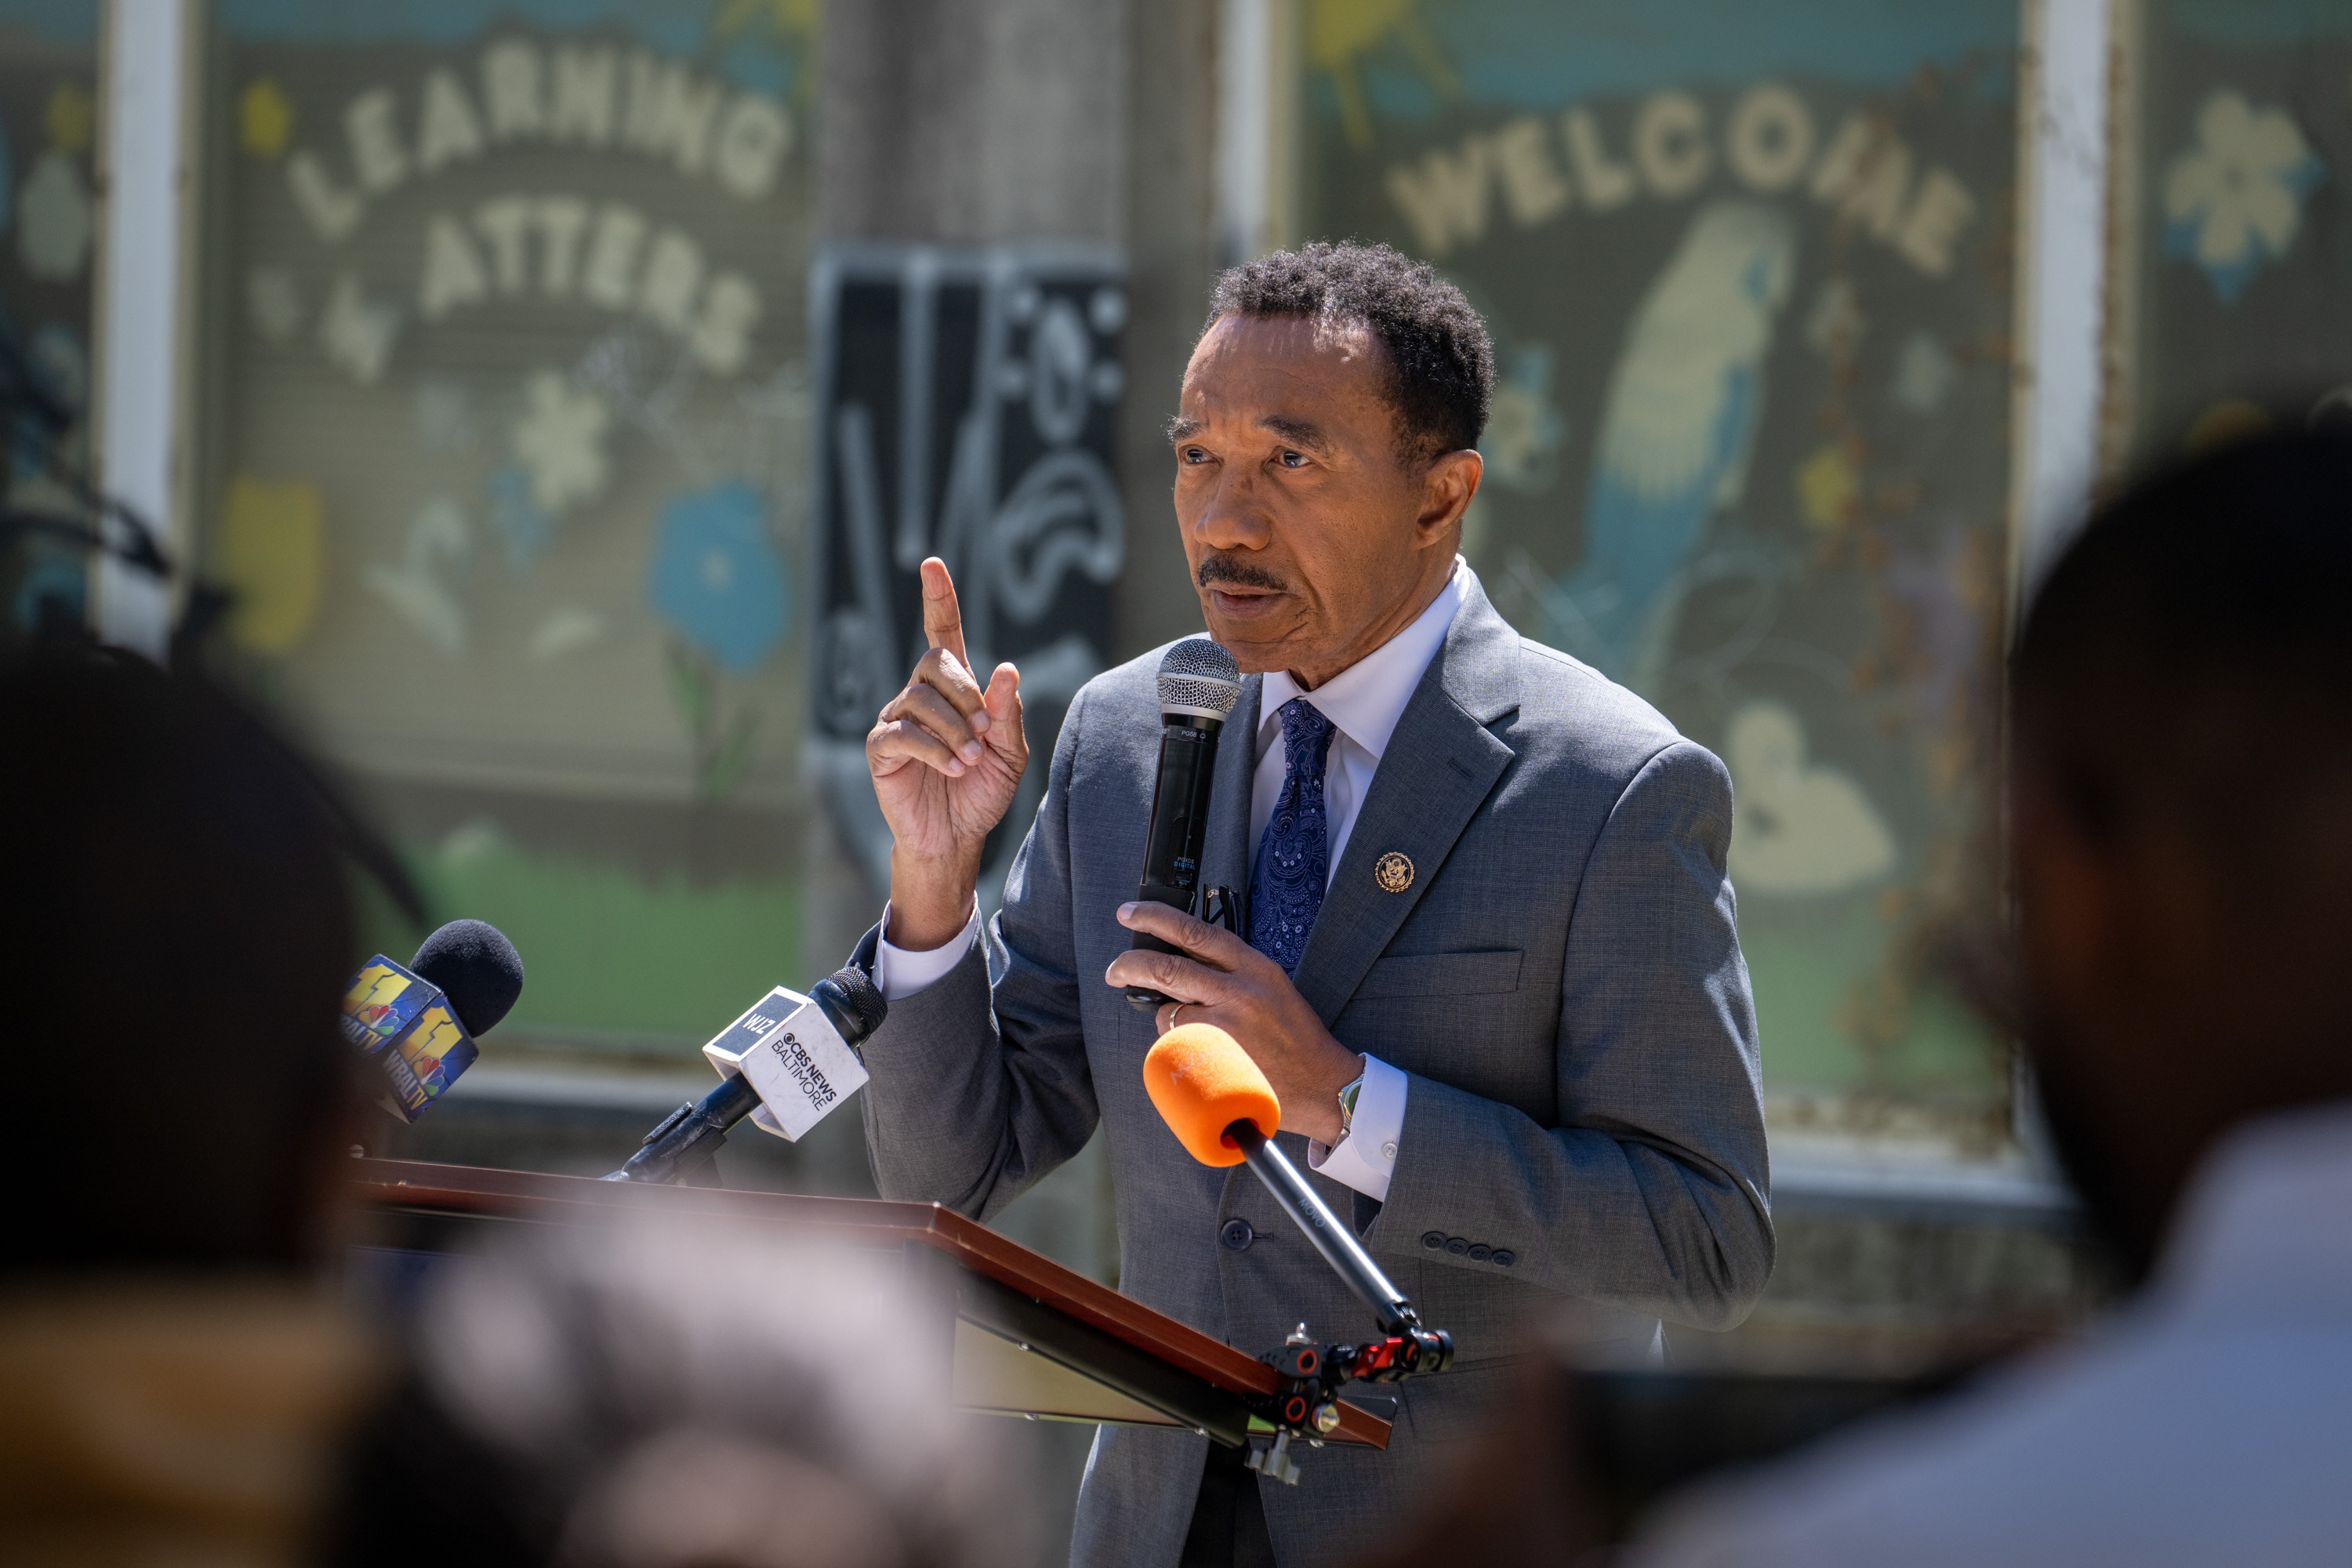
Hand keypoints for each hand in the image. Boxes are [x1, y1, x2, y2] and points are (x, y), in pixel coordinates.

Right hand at [867, 558, 1026, 949]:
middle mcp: (920, 696)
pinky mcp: (881, 748)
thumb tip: (1007, 670)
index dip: (938, 598)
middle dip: (966, 694)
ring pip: (921, 699)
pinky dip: (936, 750)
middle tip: (984, 733)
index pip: (943, 632)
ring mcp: (896, 719)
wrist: (957, 836)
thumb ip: (1006, 713)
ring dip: (955, 731)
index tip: (932, 564)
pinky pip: (903, 733)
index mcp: (954, 689)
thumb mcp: (1009, 754)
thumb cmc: (982, 791)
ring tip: (971, 761)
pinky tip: (953, 768)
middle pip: (935, 662)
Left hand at [1106, 902, 1362, 1144]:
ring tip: (1191, 1037)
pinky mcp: (1217, 1056)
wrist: (1324, 1085)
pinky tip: (1200, 1058)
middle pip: (1168, 966)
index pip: (1198, 931)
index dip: (1157, 918)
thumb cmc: (1296, 1040)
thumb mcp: (1272, 989)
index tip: (1131, 914)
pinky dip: (1176, 1048)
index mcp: (1255, 967)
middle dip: (1130, 964)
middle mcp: (1240, 990)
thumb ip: (1233, 973)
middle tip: (1114, 969)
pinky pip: (1176, 1044)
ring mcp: (1226, 1024)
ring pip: (1168, 1010)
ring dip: (1166, 1020)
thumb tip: (1183, 964)